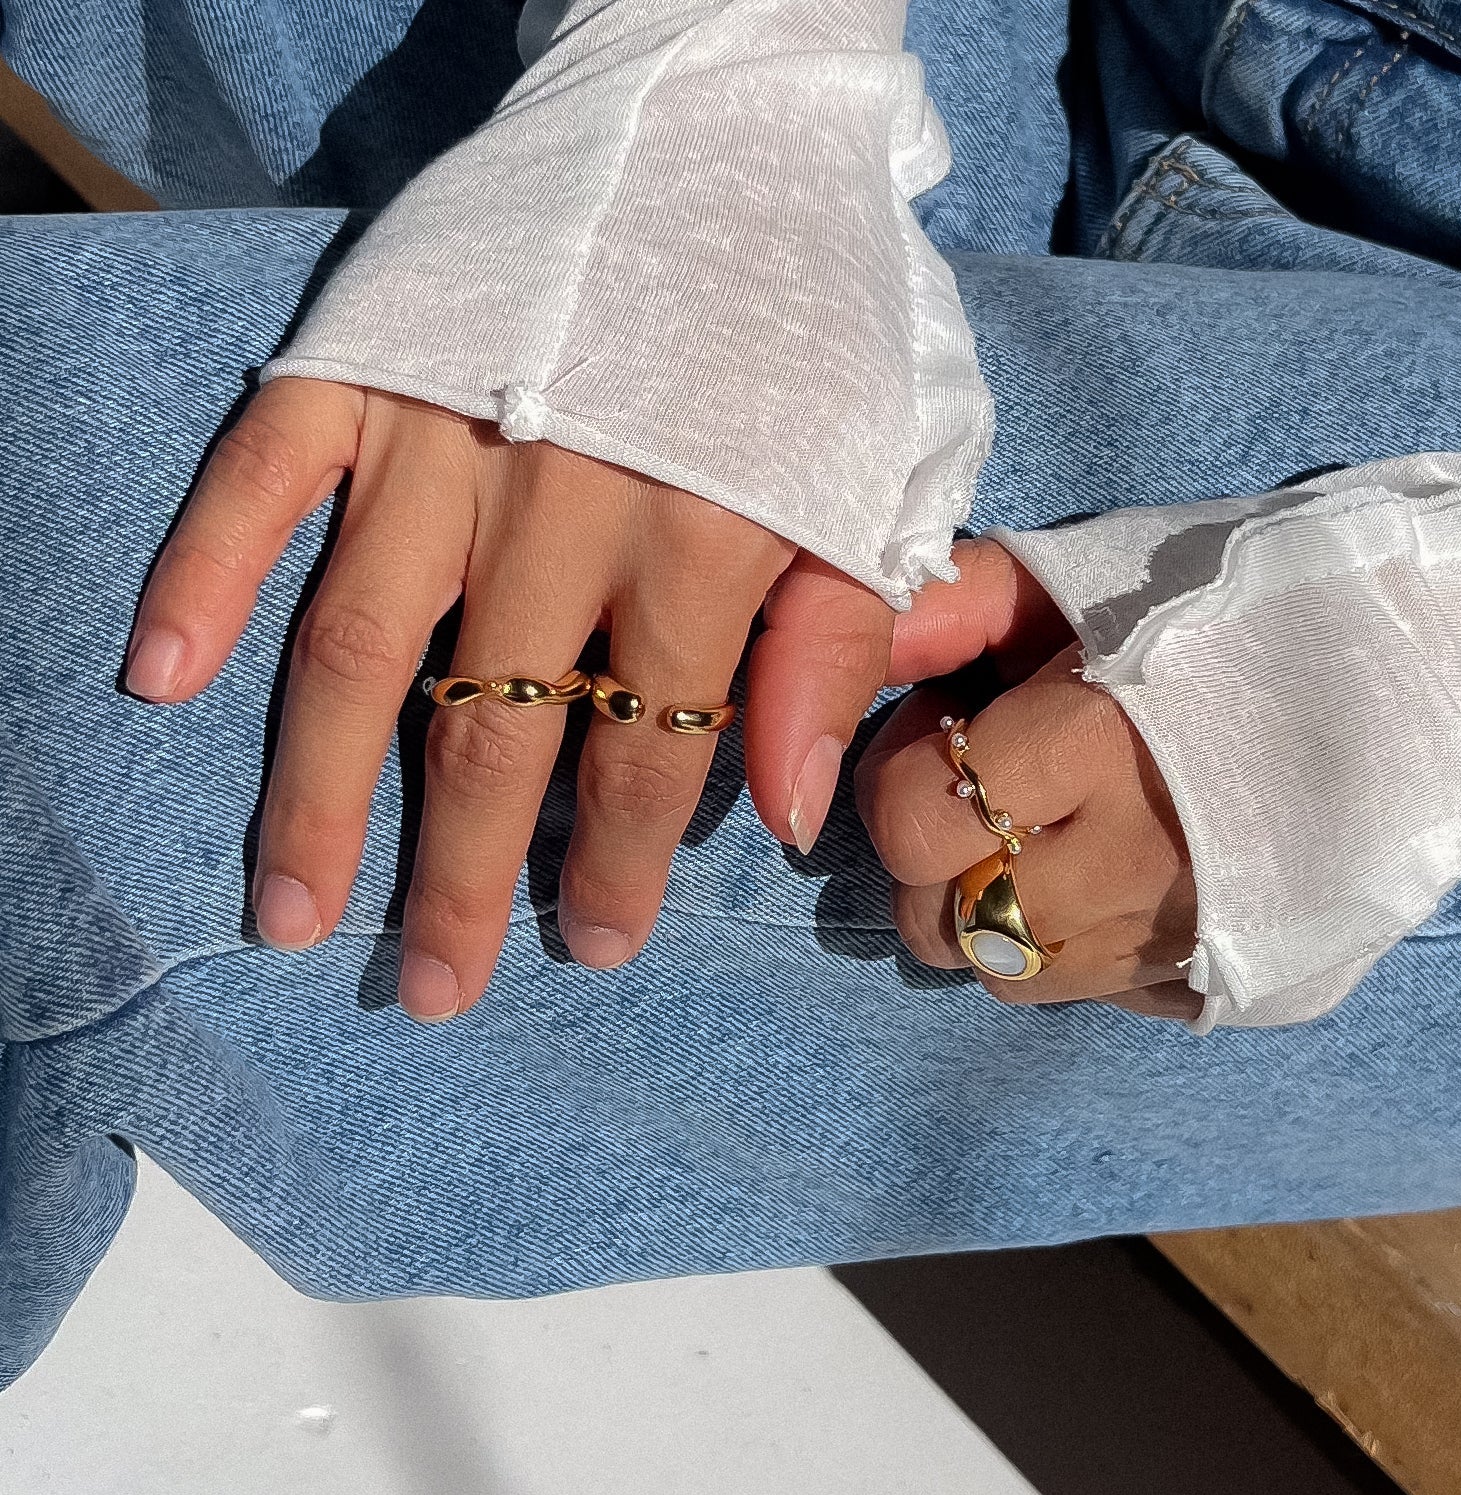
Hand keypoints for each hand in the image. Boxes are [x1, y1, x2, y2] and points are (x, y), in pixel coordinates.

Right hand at [124, 379, 893, 1015]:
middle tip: (427, 988)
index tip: (594, 948)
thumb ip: (832, 642)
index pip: (653, 747)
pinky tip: (163, 676)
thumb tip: (781, 811)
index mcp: (705, 536)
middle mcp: (561, 502)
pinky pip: (259, 477)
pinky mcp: (358, 361)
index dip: (625, 861)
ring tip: (290, 913)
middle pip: (496, 731)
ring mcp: (443, 433)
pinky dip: (204, 570)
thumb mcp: (877, 474)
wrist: (718, 119)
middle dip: (460, 877)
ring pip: (362, 646)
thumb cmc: (812, 311)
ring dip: (318, 792)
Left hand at [855, 539, 1200, 1020]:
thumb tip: (846, 660)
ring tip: (1040, 837)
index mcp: (1091, 745)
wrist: (1394, 680)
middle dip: (929, 859)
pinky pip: (1087, 994)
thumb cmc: (1218, 617)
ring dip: (990, 914)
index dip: (901, 776)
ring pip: (1005, 972)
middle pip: (942, 922)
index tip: (950, 726)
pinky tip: (1100, 882)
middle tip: (982, 790)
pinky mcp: (1215, 980)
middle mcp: (1126, 864)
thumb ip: (949, 609)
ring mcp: (1172, 938)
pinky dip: (1068, 948)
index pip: (911, 823)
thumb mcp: (1076, 581)